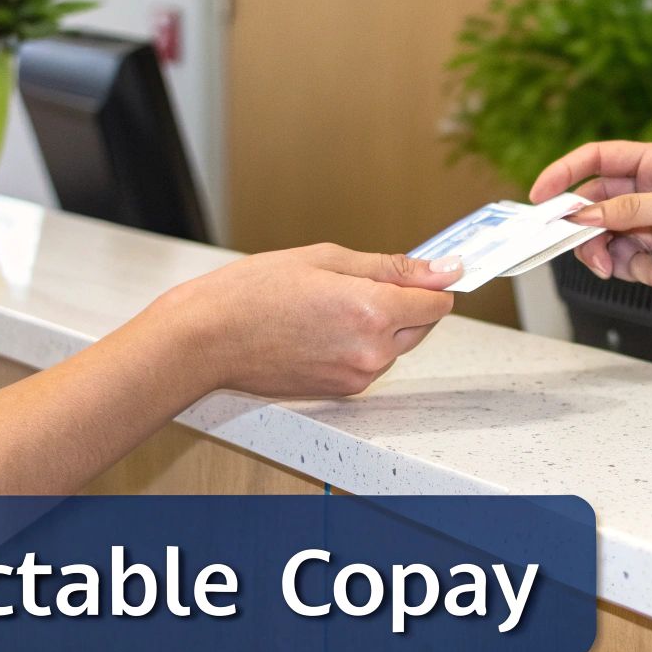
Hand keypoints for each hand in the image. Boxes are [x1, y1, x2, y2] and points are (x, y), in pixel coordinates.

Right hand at [154, 244, 458, 397]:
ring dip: (381, 325)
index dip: (430, 283)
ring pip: (396, 346)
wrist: (207, 339)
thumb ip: (391, 267)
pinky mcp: (342, 391)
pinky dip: (360, 345)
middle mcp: (372, 350)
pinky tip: (322, 328)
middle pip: (422, 325)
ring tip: (330, 306)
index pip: (438, 302)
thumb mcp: (325, 259)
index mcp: (372, 310)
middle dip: (405, 303)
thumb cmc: (252, 293)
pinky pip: (371, 363)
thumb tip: (444, 269)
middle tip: (359, 283)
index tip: (422, 271)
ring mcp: (357, 375)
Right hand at [530, 141, 651, 293]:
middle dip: (591, 234)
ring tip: (644, 273)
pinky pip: (641, 265)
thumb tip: (585, 214)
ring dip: (622, 262)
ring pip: (615, 241)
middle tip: (592, 255)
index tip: (540, 197)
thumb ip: (630, 210)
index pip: (598, 159)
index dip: (565, 174)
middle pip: (598, 207)